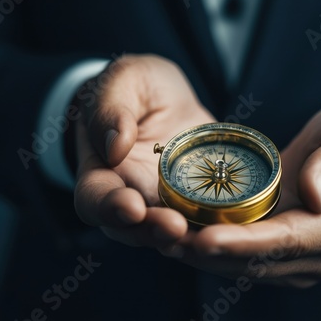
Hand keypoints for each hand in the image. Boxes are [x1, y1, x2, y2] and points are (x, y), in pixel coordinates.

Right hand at [74, 55, 214, 247]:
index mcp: (101, 169)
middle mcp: (128, 194)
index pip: (94, 198)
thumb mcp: (123, 81)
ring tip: (201, 238)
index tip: (132, 207)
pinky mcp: (191, 202)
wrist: (167, 100)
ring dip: (183, 239)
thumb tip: (114, 145)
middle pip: (131, 228)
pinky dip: (210, 229)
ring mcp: (161, 203)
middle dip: (152, 231)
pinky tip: (226, 230)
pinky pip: (199, 222)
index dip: (109, 208)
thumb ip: (111, 109)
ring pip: (166, 233)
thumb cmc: (137, 88)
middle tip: (175, 227)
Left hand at [166, 100, 320, 287]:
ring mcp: (305, 258)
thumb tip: (315, 194)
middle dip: (213, 256)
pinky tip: (183, 237)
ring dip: (206, 258)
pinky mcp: (286, 253)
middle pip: (261, 262)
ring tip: (165, 239)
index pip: (290, 242)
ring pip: (248, 266)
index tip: (205, 238)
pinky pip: (246, 257)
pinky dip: (214, 251)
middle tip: (167, 239)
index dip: (246, 243)